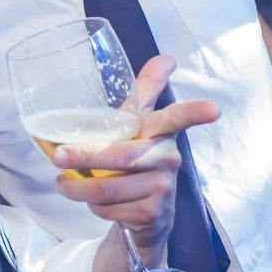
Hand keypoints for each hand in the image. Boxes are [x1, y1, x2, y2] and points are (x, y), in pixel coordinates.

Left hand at [51, 56, 220, 264]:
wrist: (146, 214)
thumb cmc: (137, 156)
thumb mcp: (138, 123)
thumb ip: (146, 89)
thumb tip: (167, 58)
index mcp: (161, 131)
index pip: (178, 118)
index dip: (195, 112)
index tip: (214, 109)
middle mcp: (167, 158)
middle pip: (121, 155)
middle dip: (85, 156)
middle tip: (57, 155)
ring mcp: (162, 187)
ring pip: (109, 188)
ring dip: (77, 187)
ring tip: (62, 182)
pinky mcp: (151, 213)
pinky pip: (109, 209)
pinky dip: (89, 206)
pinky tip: (88, 200)